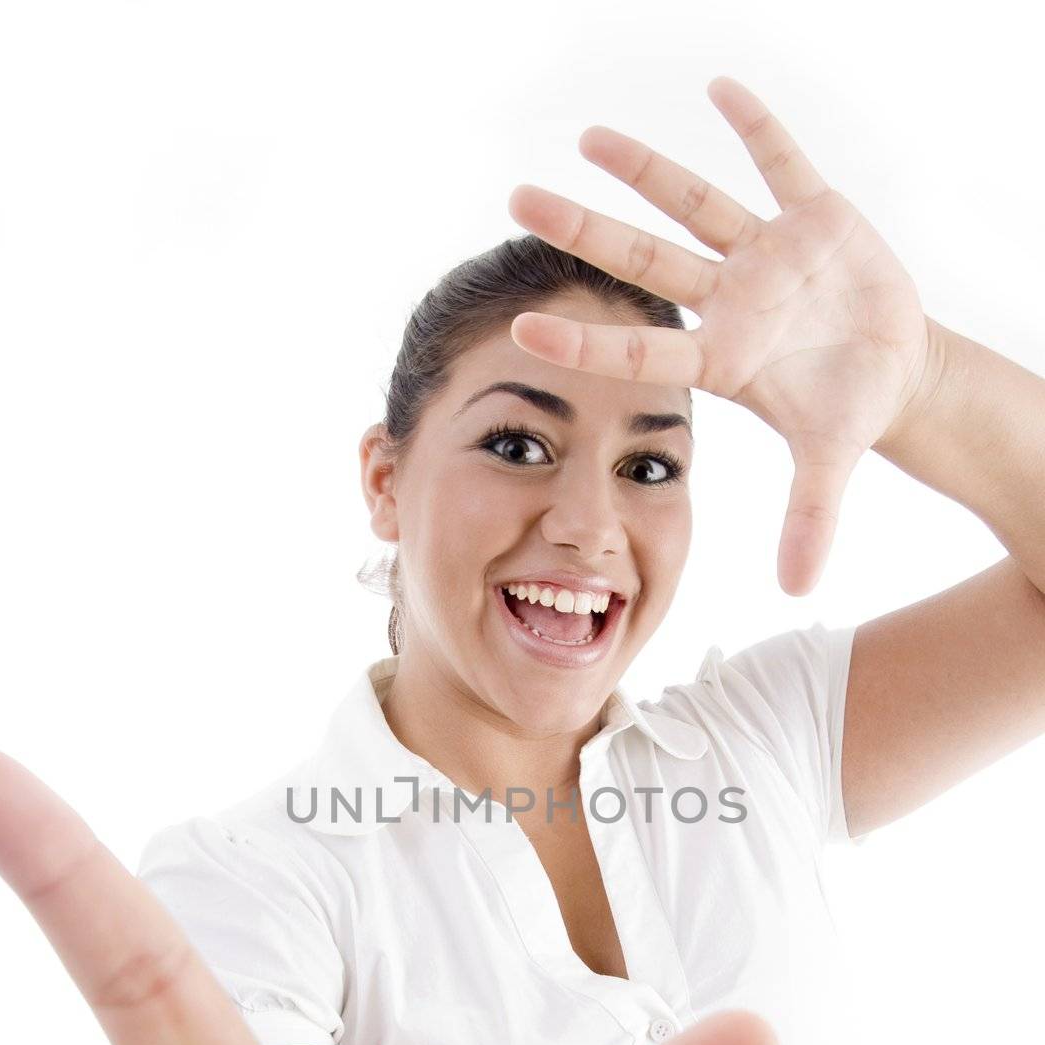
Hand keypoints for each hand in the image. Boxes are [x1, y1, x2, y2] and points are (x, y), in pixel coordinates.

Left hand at [507, 76, 937, 595]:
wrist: (891, 371)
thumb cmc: (845, 412)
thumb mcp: (830, 463)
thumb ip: (810, 518)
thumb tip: (800, 592)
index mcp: (724, 358)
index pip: (640, 349)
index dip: (586, 339)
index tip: (520, 327)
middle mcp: (730, 300)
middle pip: (644, 260)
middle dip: (585, 231)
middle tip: (517, 201)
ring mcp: (766, 255)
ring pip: (694, 202)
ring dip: (648, 169)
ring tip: (589, 139)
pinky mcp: (815, 217)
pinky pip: (782, 163)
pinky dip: (759, 128)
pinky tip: (722, 88)